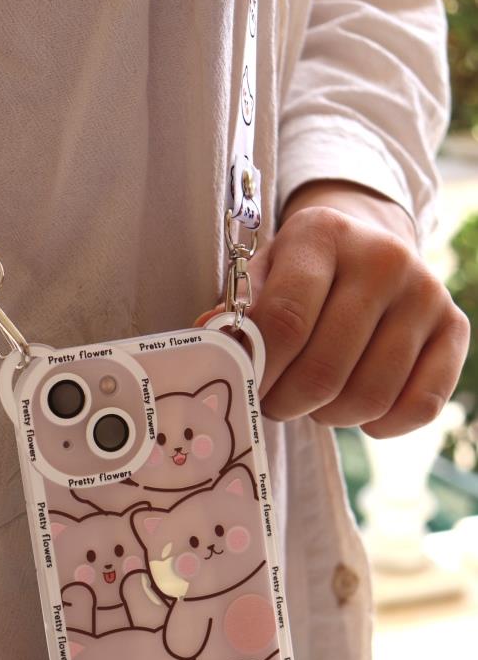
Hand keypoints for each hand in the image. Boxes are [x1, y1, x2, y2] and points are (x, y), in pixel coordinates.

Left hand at [197, 180, 469, 437]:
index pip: (284, 324)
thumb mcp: (262, 275)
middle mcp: (384, 257)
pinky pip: (419, 406)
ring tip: (313, 400)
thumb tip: (206, 339)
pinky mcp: (455, 327)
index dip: (259, 373)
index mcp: (323, 234)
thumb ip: (236, 312)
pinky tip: (359, 412)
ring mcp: (426, 292)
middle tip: (274, 402)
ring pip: (368, 397)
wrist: (370, 246)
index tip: (245, 387)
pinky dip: (382, 426)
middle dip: (287, 404)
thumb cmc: (301, 273)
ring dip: (329, 417)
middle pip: (324, 371)